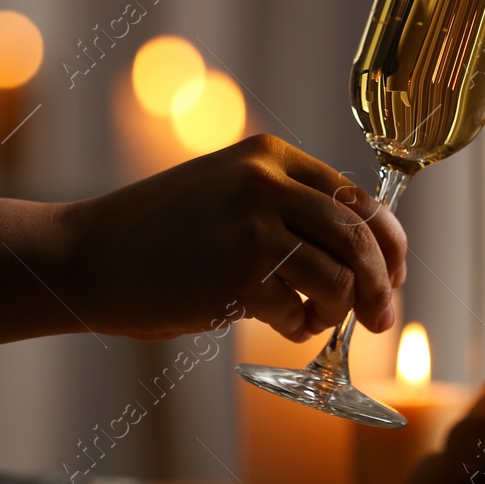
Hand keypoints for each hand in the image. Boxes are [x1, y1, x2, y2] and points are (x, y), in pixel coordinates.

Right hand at [65, 134, 405, 342]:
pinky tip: (279, 325)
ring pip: (338, 277)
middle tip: (381, 318)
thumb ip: (288, 204)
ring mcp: (252, 227)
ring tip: (312, 320)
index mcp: (270, 155)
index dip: (390, 241)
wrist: (88, 256)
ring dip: (337, 311)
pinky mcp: (236, 275)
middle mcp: (266, 182)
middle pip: (359, 237)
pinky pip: (299, 311)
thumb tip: (364, 251)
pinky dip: (299, 328)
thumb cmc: (162, 233)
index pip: (358, 197)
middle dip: (382, 284)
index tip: (397, 272)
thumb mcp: (229, 190)